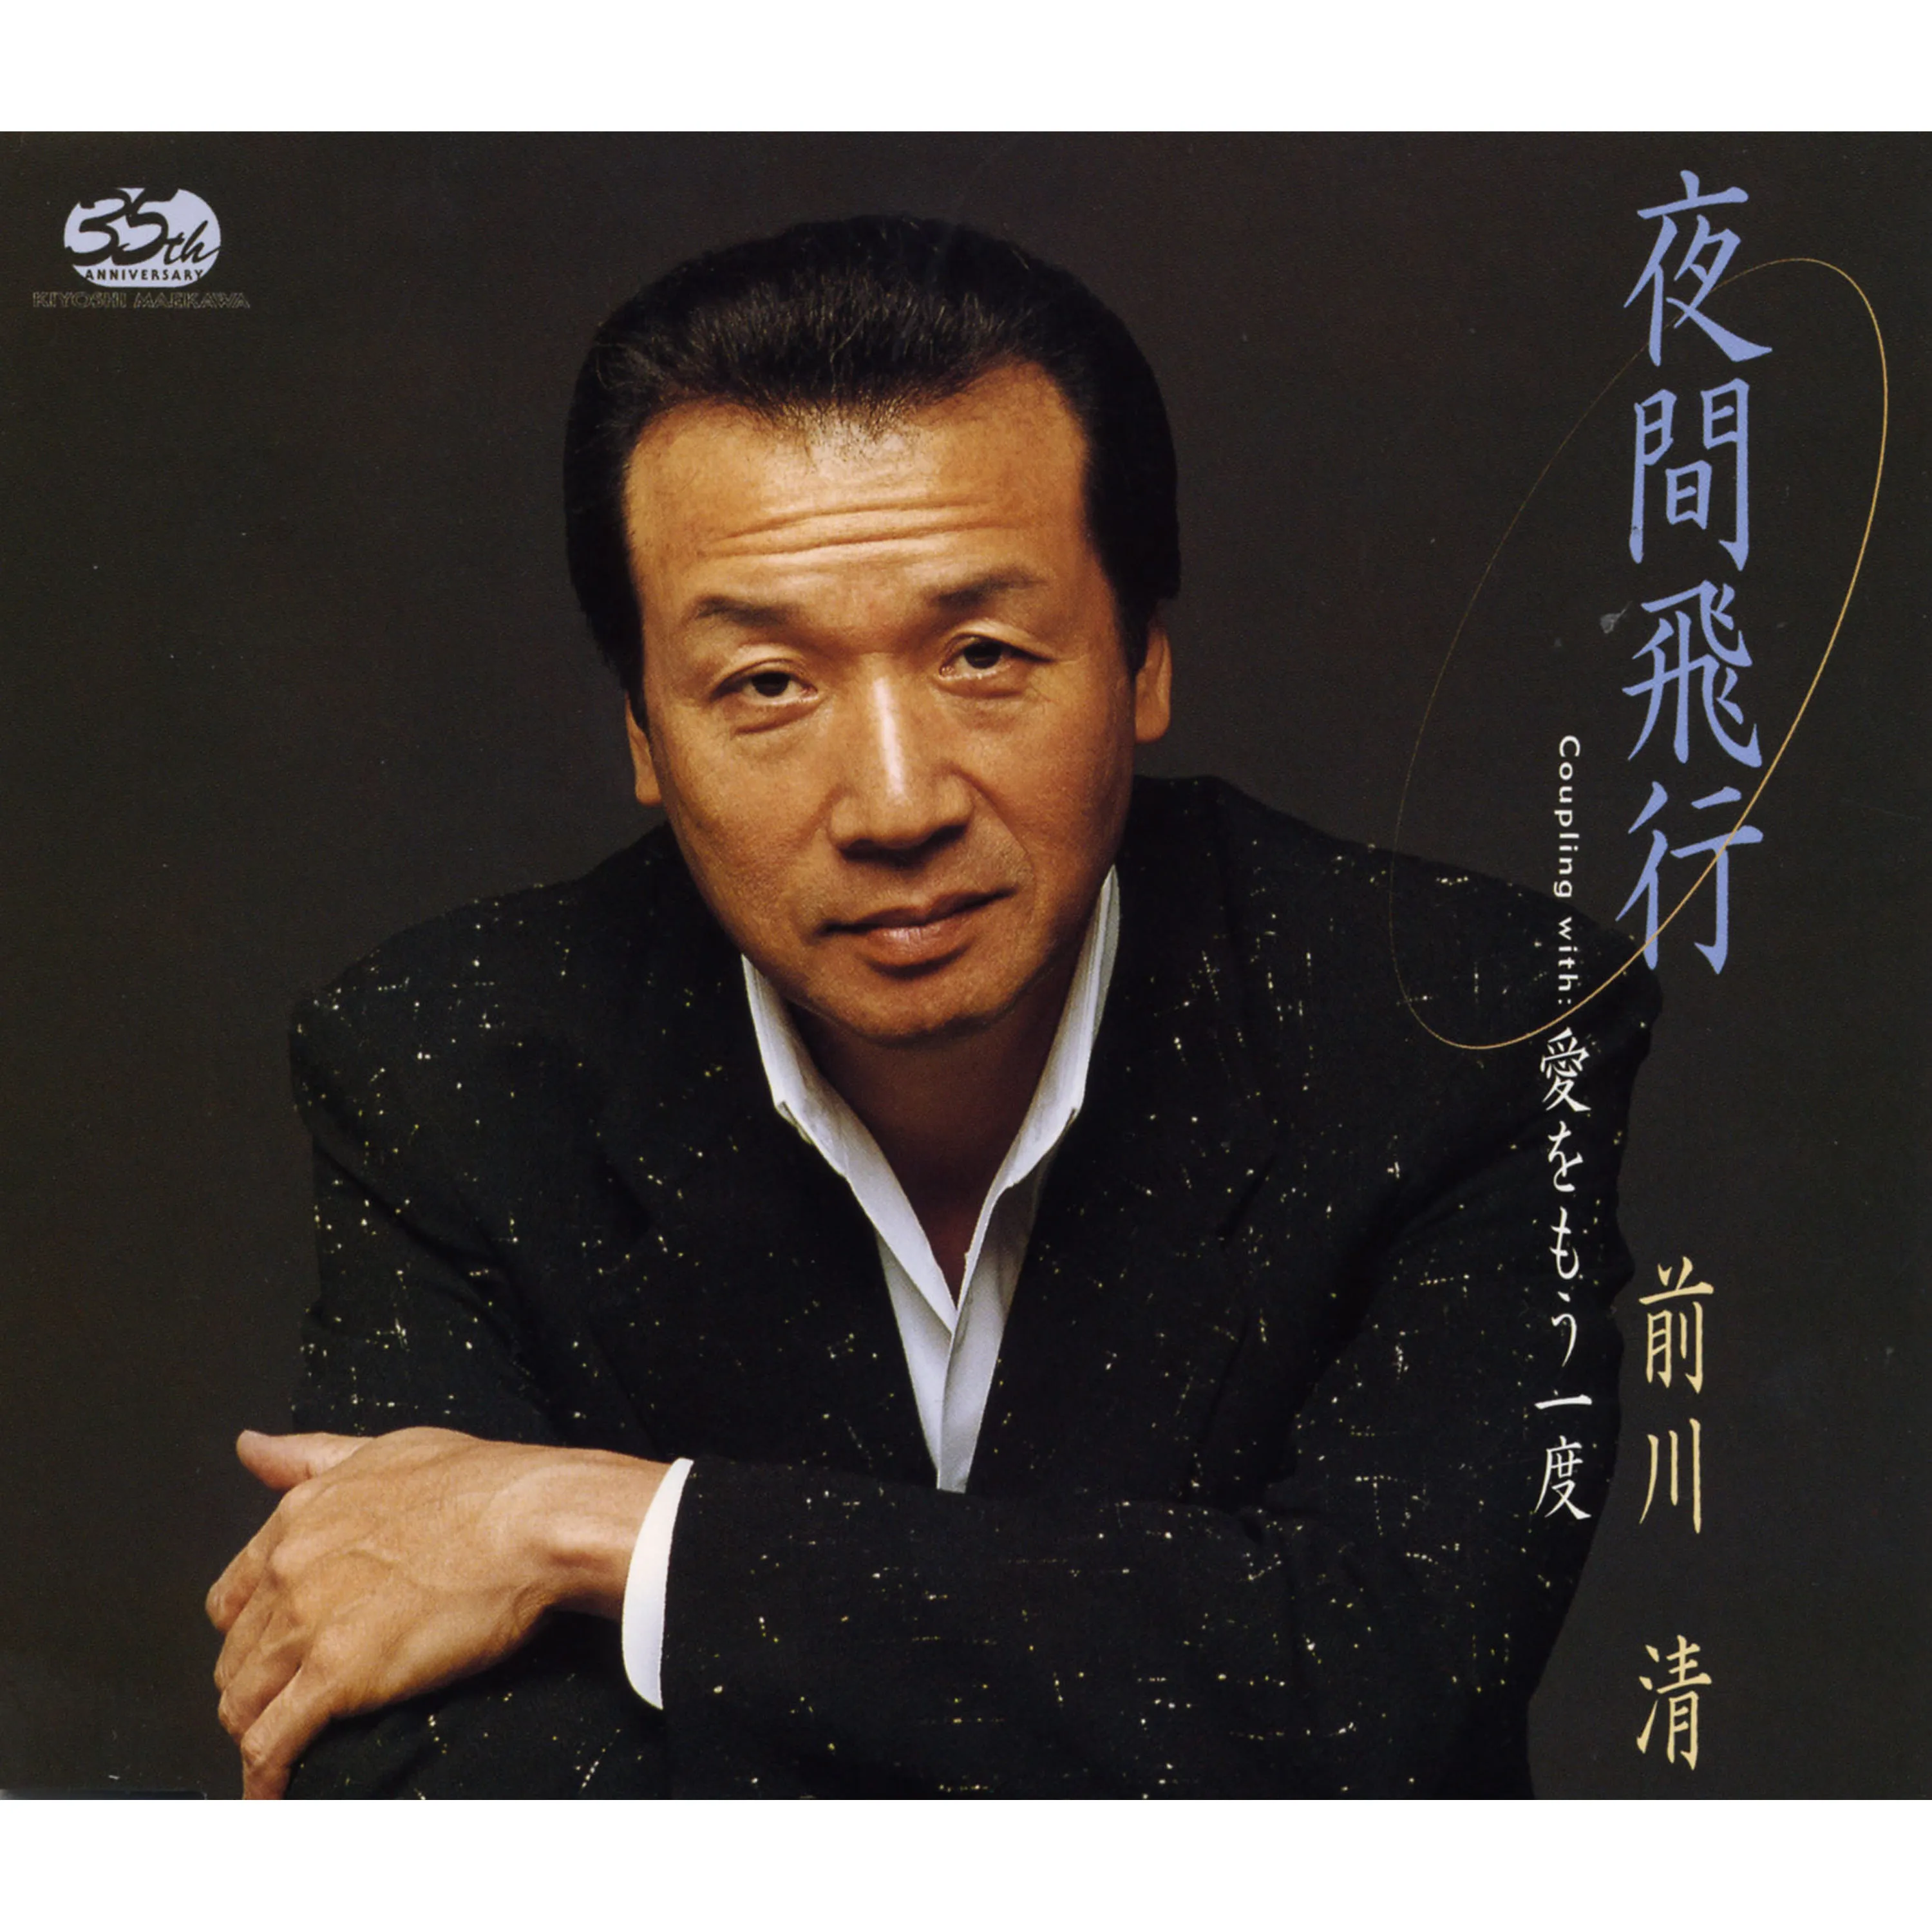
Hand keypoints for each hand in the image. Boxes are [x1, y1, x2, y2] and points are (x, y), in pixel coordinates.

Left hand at [207, 1427, 664, 1797]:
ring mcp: (308, 1624)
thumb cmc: (482, 1483)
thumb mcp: (386, 1450)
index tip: (266, 1652)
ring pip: (244, 1701)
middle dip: (252, 1686)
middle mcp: (290, 1569)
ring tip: (278, 1755)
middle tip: (281, 1707)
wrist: (533, 1519)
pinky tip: (272, 1793)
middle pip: (237, 1654)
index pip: (234, 1596)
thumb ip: (311, 1455)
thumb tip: (252, 1446)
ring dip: (255, 1732)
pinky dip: (265, 1775)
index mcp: (299, 1518)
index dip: (249, 1631)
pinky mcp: (338, 1676)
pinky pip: (273, 1742)